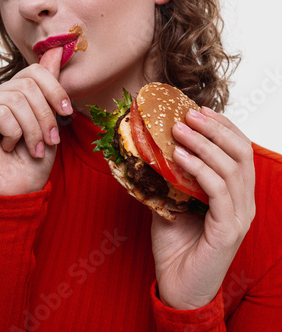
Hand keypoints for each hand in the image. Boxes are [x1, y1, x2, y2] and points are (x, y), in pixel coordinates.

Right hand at [0, 47, 71, 195]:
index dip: (54, 89)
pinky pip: (1, 113)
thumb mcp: (50, 119)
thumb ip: (49, 85)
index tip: (66, 111)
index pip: (34, 72)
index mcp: (13, 93)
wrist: (21, 190)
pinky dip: (14, 133)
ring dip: (33, 129)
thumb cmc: (35, 158)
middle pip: (27, 86)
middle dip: (45, 116)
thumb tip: (55, 49)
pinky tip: (10, 148)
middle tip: (51, 140)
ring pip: (16, 100)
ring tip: (35, 148)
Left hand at [151, 107, 254, 309]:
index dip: (222, 126)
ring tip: (179, 129)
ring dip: (204, 143)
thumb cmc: (176, 245)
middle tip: (188, 114)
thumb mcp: (172, 200)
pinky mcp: (228, 231)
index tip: (198, 109)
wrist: (178, 287)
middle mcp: (244, 202)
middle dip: (215, 128)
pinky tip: (180, 156)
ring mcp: (239, 216)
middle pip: (241, 153)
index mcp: (236, 193)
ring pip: (231, 168)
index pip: (240, 150)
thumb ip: (171, 176)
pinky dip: (200, 169)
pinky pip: (219, 191)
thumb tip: (152, 146)